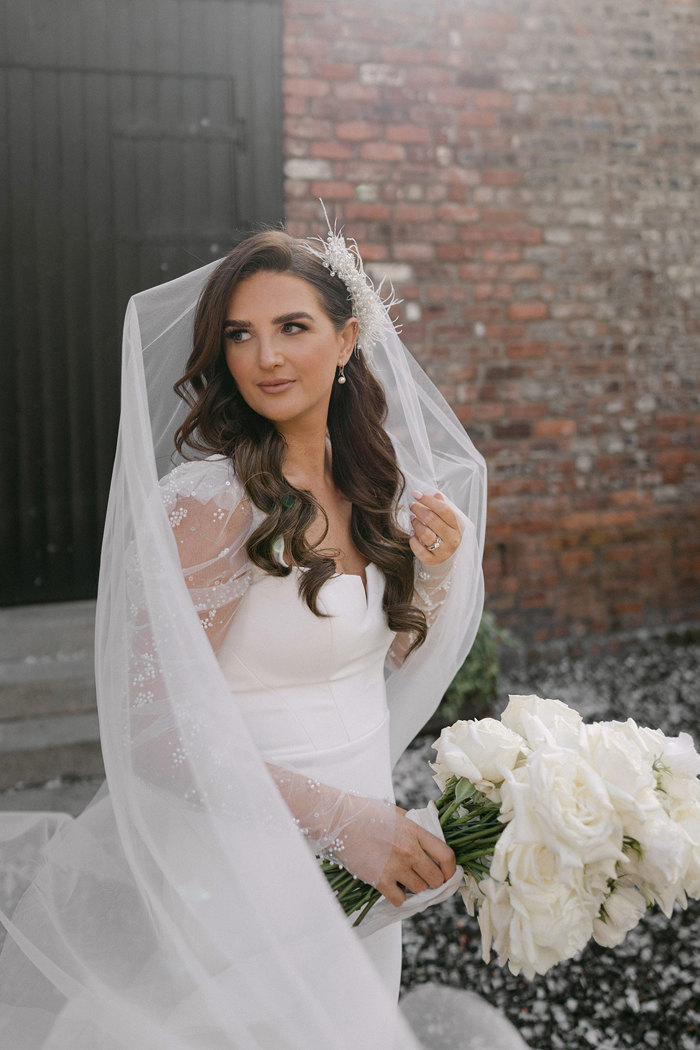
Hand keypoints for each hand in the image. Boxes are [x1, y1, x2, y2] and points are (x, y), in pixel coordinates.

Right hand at [339, 800, 456, 906]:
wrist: (338, 820)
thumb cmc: (364, 813)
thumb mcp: (395, 813)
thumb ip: (413, 826)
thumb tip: (427, 838)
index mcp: (415, 832)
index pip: (446, 855)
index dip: (451, 869)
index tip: (447, 873)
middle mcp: (410, 850)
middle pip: (436, 878)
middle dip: (434, 881)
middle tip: (425, 880)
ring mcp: (396, 866)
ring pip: (419, 890)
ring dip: (415, 889)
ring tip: (405, 881)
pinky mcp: (380, 880)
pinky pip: (399, 899)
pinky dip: (398, 898)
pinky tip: (392, 889)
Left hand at [408, 490, 460, 565]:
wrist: (449, 559)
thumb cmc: (447, 534)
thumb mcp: (449, 520)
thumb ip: (443, 507)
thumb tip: (436, 494)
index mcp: (458, 526)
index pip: (443, 509)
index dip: (428, 500)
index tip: (415, 493)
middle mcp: (452, 539)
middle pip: (432, 520)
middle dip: (419, 509)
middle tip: (412, 505)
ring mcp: (443, 551)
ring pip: (425, 534)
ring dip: (415, 524)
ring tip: (412, 518)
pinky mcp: (433, 560)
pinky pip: (419, 550)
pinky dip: (413, 541)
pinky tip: (412, 535)